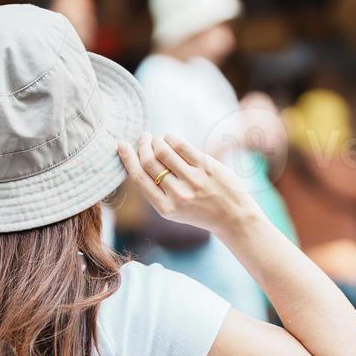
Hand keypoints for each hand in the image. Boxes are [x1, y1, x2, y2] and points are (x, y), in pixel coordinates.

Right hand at [118, 133, 259, 235]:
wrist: (233, 217)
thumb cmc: (200, 211)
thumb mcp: (174, 209)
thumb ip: (157, 189)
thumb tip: (140, 158)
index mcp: (165, 208)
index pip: (139, 178)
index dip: (128, 159)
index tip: (122, 145)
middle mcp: (177, 194)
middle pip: (149, 162)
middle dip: (142, 146)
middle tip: (143, 138)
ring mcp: (193, 180)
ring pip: (163, 151)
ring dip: (156, 140)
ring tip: (157, 138)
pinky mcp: (207, 168)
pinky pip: (182, 146)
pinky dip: (171, 138)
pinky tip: (170, 138)